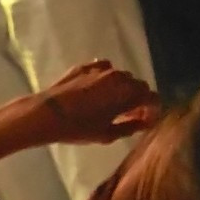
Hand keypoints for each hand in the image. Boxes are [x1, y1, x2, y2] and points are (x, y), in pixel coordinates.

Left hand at [33, 63, 157, 145]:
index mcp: (129, 93)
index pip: (153, 98)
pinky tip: (97, 90)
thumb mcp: (107, 134)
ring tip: (111, 103)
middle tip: (129, 115)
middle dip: (138, 99)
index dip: (152, 110)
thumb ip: (132, 126)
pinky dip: (106, 78)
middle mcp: (120, 76)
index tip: (146, 120)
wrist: (47, 113)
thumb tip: (145, 122)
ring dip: (122, 88)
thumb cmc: (78, 128)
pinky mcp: (87, 66)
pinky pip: (104, 69)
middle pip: (139, 86)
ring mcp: (102, 69)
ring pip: (122, 76)